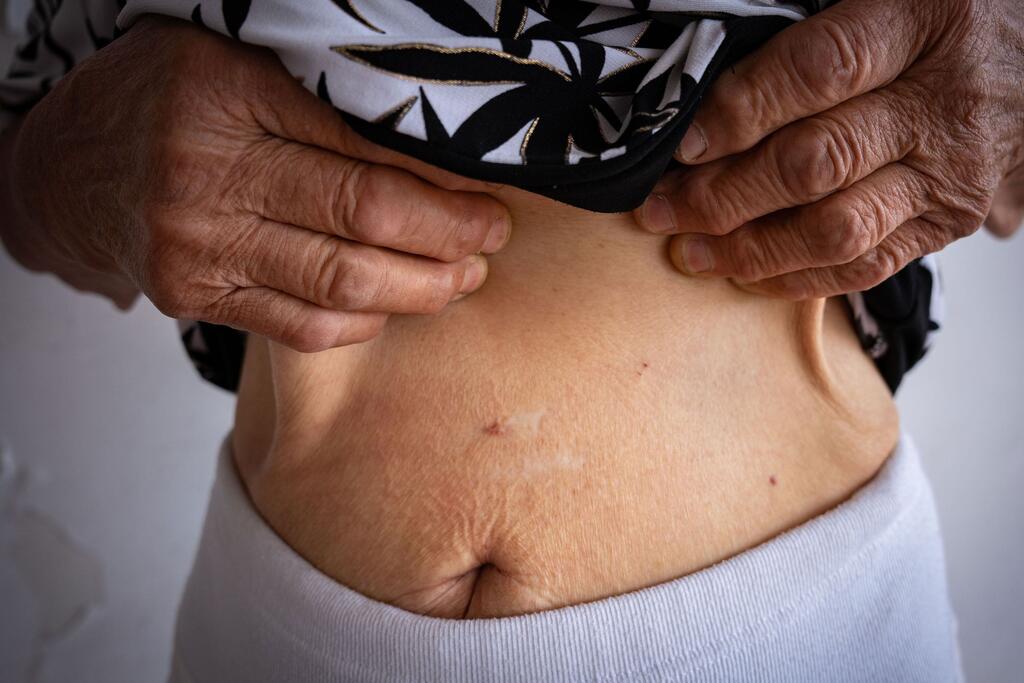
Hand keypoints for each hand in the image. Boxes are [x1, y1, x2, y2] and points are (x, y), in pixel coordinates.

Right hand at [4, 16, 509, 350]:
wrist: (68, 170)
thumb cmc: (164, 104)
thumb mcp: (237, 66)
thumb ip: (321, 102)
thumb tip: (431, 153)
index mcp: (226, 97)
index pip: (364, 155)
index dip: (442, 193)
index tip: (488, 205)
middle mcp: (206, 178)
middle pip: (361, 226)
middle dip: (446, 245)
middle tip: (487, 245)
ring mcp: (196, 248)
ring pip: (339, 287)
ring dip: (418, 291)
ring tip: (459, 281)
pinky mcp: (195, 300)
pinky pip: (300, 328)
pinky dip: (361, 322)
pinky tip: (392, 305)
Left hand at [634, 0, 1023, 297]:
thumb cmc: (941, 21)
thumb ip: (810, 31)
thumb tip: (708, 87)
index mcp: (922, 23)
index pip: (819, 71)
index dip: (741, 111)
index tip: (681, 143)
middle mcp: (940, 105)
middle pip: (815, 163)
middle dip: (723, 195)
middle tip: (661, 208)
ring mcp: (949, 173)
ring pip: (836, 228)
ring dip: (749, 248)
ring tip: (688, 251)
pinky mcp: (949, 222)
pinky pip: (866, 265)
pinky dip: (797, 277)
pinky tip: (746, 273)